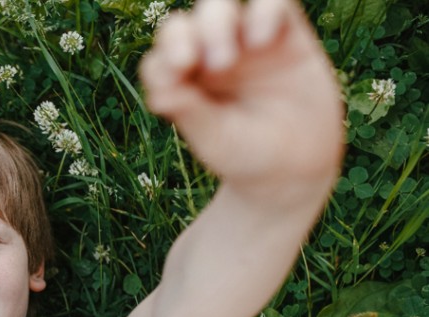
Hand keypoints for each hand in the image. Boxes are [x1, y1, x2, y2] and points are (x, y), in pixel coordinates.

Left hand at [139, 0, 343, 189]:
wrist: (297, 164)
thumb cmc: (246, 154)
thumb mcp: (215, 139)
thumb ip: (188, 111)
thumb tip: (157, 92)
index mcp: (182, 83)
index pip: (159, 59)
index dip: (163, 60)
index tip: (178, 75)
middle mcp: (206, 58)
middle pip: (181, 25)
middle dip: (185, 37)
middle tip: (211, 68)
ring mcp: (243, 42)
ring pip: (219, 7)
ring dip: (216, 23)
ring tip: (228, 60)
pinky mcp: (284, 33)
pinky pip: (274, 2)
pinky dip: (265, 11)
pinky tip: (262, 40)